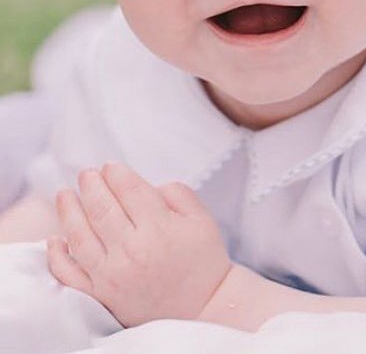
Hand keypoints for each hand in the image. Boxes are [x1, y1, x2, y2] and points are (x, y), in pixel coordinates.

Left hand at [47, 161, 231, 326]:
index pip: (129, 190)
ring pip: (81, 237)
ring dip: (69, 212)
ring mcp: (112, 275)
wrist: (203, 308)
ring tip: (64, 194)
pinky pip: (71, 275)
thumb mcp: (202, 218)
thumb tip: (147, 185)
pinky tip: (54, 239)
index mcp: (159, 228)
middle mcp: (132, 250)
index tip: (109, 166)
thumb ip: (177, 193)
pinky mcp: (102, 296)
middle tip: (86, 174)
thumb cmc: (203, 260)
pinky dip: (58, 257)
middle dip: (91, 186)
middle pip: (102, 208)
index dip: (117, 174)